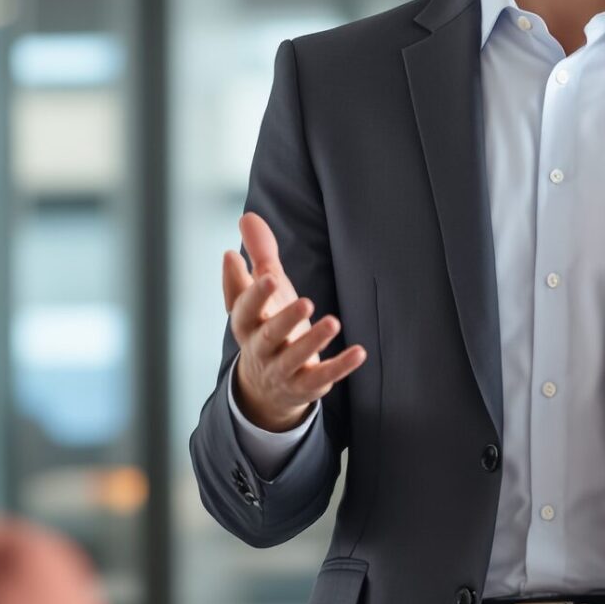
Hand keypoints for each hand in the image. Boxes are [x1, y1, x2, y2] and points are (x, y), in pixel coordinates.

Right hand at [220, 213, 364, 431]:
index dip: (255, 293)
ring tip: (333, 322)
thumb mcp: (262, 293)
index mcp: (247, 323)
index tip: (268, 275)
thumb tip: (247, 217)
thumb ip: (258, 256)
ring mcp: (282, 369)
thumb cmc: (267, 325)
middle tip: (306, 302)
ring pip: (295, 358)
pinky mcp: (305, 385)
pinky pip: (322, 377)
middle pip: (269, 334)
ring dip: (313, 341)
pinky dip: (340, 366)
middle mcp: (260, 348)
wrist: (267, 386)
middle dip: (285, 319)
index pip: (244, 308)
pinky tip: (359, 351)